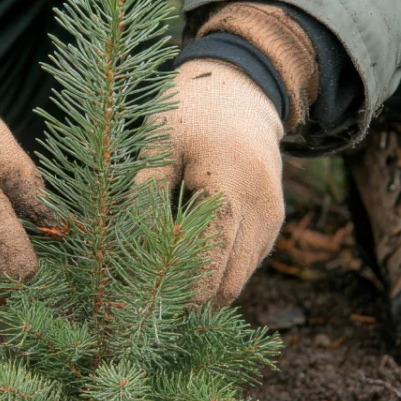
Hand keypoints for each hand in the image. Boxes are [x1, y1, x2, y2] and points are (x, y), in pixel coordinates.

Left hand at [140, 58, 285, 306]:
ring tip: (164, 285)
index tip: (147, 306)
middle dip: (190, 300)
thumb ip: (145, 197)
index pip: (210, 254)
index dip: (180, 288)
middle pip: (227, 281)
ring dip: (204, 290)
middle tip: (149, 306)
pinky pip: (243, 266)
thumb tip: (128, 252)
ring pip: (238, 280)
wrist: (241, 93)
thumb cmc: (190, 114)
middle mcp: (262, 209)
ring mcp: (273, 220)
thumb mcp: (157, 145)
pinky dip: (216, 272)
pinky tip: (188, 263)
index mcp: (231, 184)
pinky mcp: (273, 226)